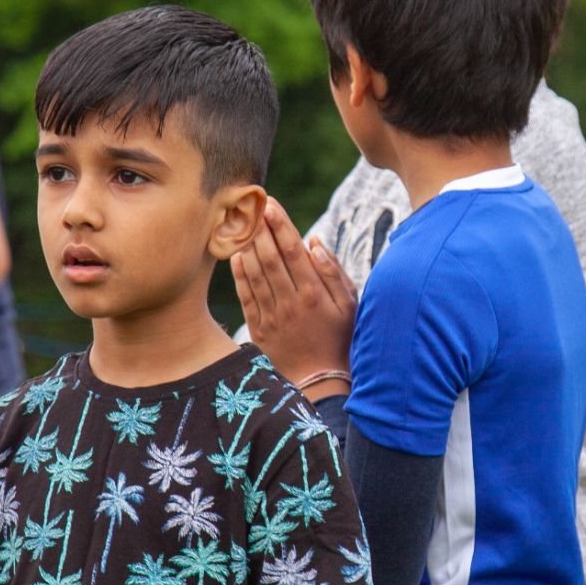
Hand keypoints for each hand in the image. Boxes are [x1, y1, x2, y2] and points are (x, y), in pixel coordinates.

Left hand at [232, 199, 357, 396]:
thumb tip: (314, 242)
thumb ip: (333, 272)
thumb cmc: (340, 338)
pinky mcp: (259, 329)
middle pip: (270, 257)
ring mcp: (273, 316)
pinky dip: (239, 274)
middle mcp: (291, 302)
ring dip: (247, 246)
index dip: (281, 225)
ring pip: (255, 274)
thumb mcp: (349, 305)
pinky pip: (246, 296)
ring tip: (242, 224)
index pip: (293, 250)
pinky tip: (236, 256)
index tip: (272, 204)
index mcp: (314, 293)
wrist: (320, 381)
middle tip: (252, 206)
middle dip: (260, 229)